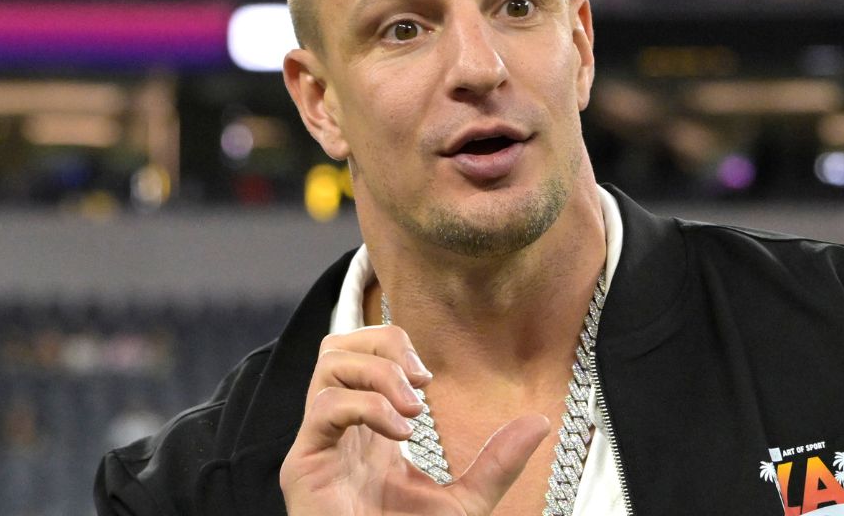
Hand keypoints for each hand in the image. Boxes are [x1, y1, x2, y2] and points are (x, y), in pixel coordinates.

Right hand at [279, 326, 549, 514]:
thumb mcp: (464, 502)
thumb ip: (497, 463)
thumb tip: (540, 422)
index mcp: (368, 429)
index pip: (363, 354)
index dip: (396, 347)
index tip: (429, 380)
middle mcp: (339, 429)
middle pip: (338, 345)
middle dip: (383, 344)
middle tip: (419, 379)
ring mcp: (319, 445)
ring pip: (329, 364)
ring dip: (379, 373)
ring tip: (413, 412)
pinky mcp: (304, 466)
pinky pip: (326, 406)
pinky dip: (368, 406)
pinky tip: (400, 435)